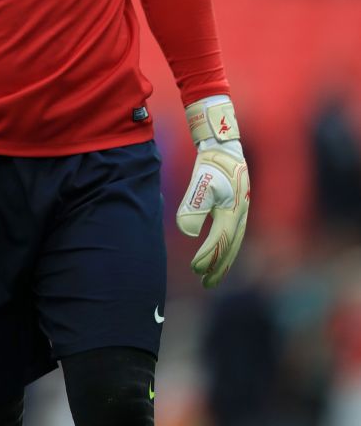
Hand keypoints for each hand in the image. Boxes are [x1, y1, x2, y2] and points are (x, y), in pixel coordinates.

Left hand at [176, 97, 249, 287]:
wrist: (225, 147)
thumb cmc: (212, 164)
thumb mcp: (200, 181)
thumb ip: (193, 205)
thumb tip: (188, 232)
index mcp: (233, 210)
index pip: (220, 240)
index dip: (208, 256)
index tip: (195, 269)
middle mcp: (241, 214)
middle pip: (231, 248)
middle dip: (218, 267)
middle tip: (205, 283)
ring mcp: (242, 212)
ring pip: (234, 243)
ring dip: (223, 261)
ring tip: (211, 277)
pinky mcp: (238, 209)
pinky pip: (234, 235)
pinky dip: (226, 249)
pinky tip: (218, 254)